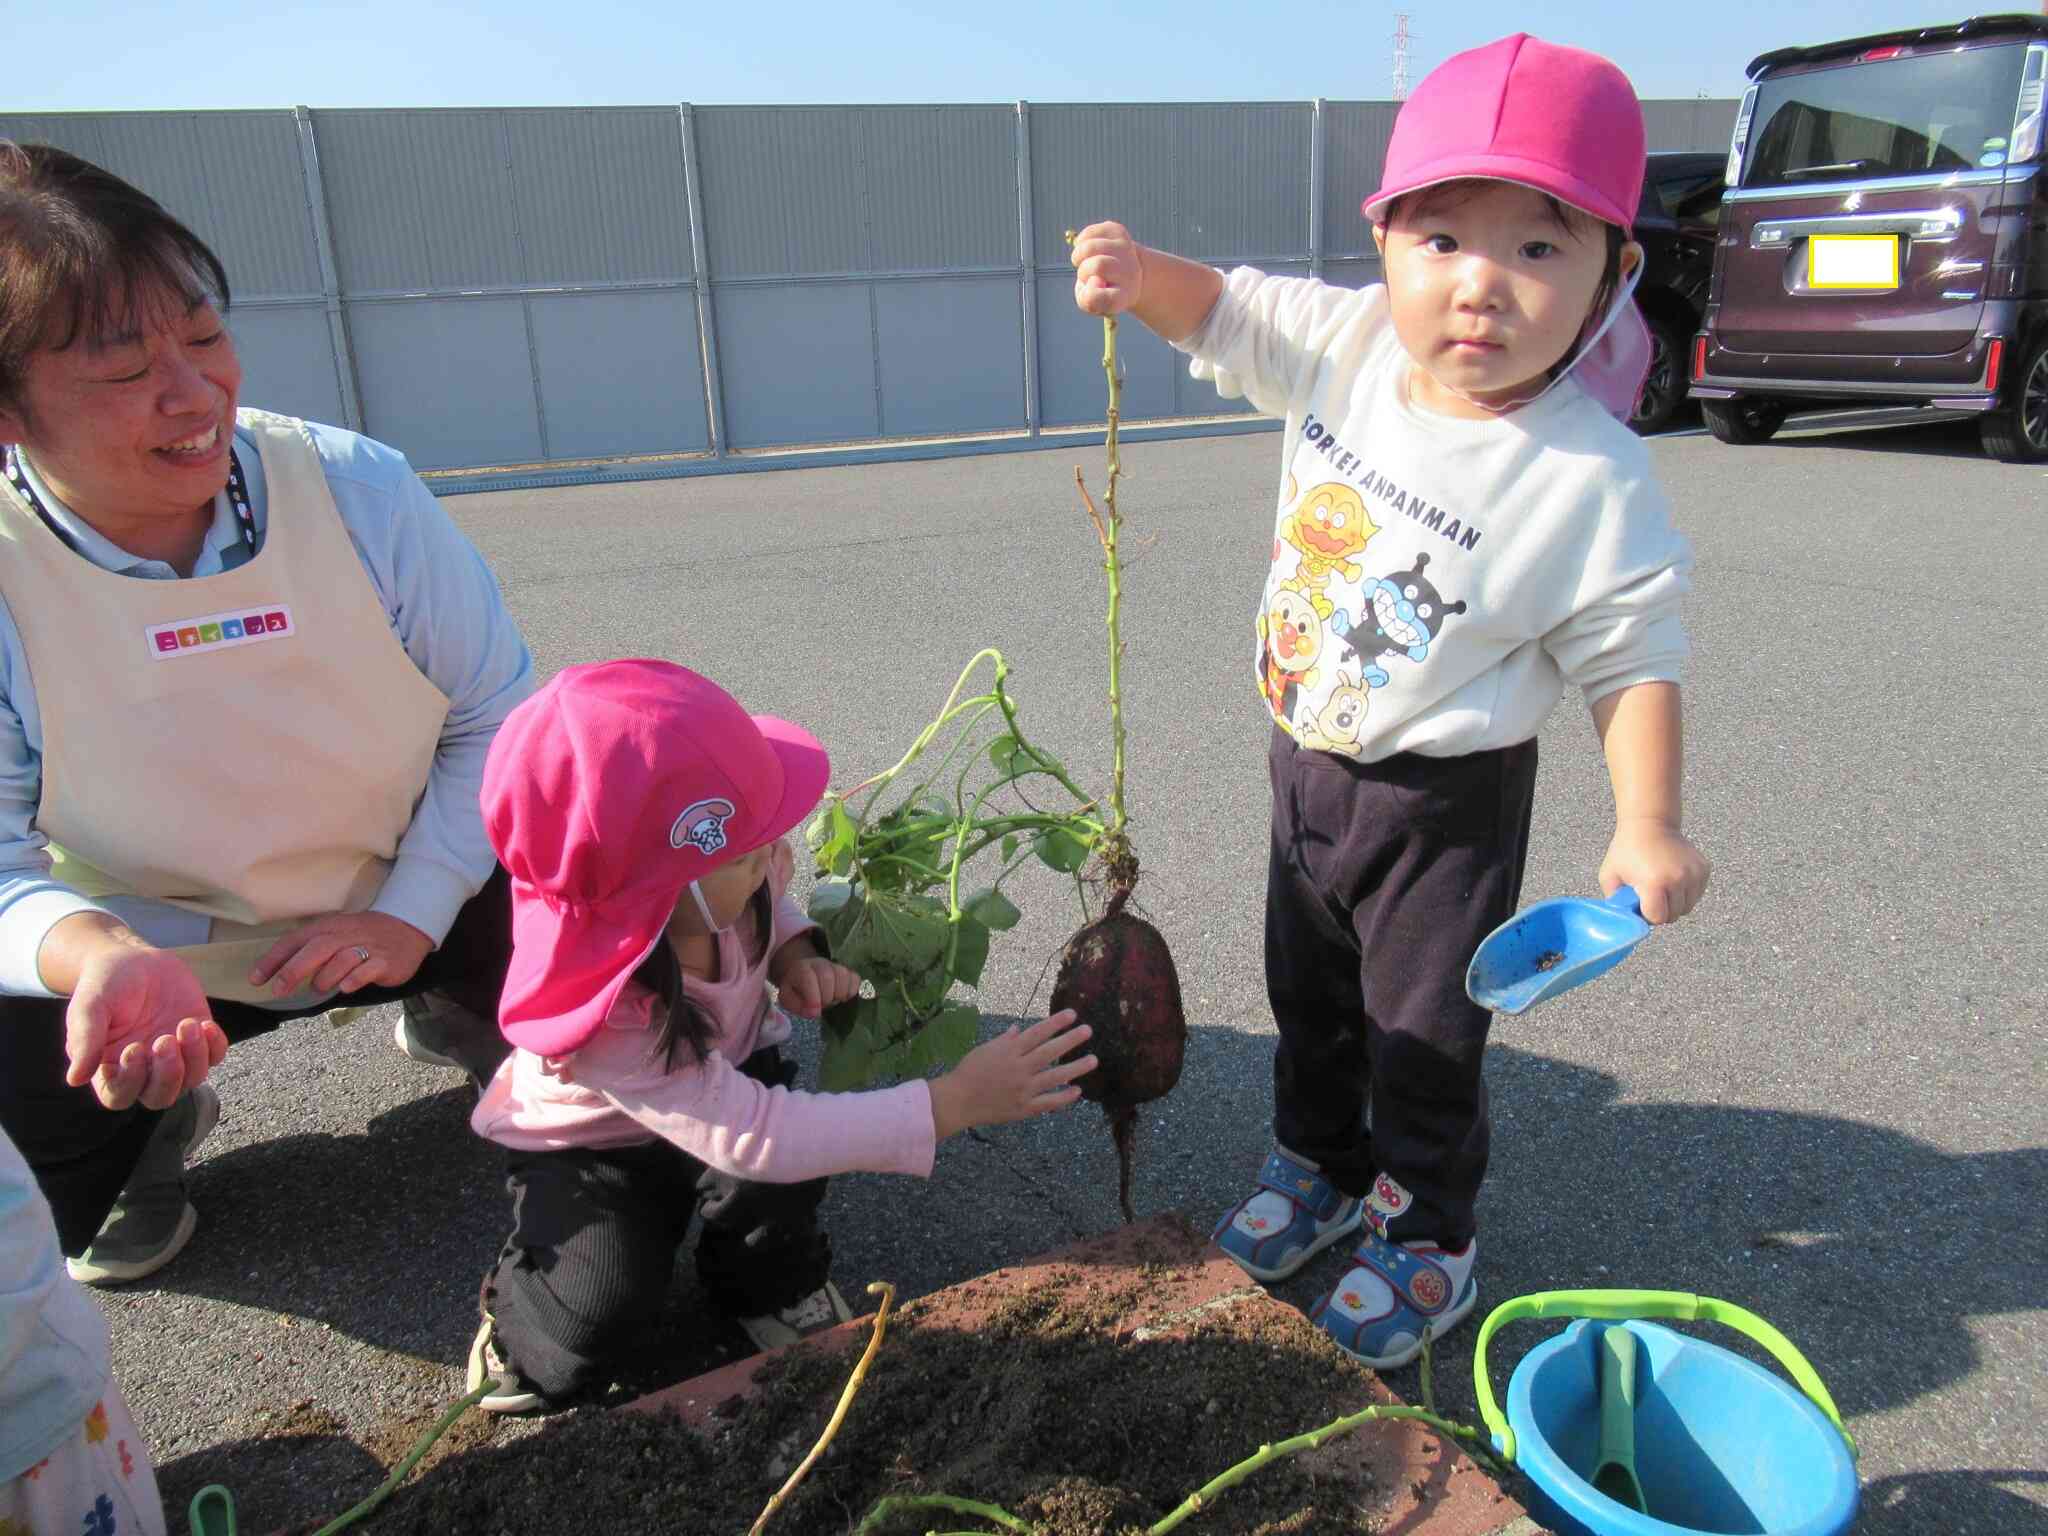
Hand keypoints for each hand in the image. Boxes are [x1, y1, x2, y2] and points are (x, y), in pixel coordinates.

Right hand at [65, 940, 228, 1110]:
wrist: (133, 959)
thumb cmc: (105, 985)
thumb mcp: (90, 1007)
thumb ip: (85, 1040)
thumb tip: (74, 1080)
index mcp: (109, 1068)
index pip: (119, 1096)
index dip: (130, 1081)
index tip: (133, 1048)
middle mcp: (143, 1069)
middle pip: (159, 1097)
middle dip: (167, 1075)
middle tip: (163, 1040)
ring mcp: (174, 1056)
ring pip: (192, 1080)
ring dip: (193, 1057)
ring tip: (186, 1023)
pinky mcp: (198, 1039)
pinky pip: (215, 1056)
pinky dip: (214, 1046)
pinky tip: (204, 1024)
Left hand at [250, 911, 433, 998]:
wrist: (407, 926)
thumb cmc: (364, 935)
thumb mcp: (336, 935)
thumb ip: (311, 951)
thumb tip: (281, 974)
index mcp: (328, 927)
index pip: (295, 941)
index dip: (273, 959)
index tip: (256, 979)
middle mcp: (346, 935)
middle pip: (316, 949)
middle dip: (294, 970)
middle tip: (278, 989)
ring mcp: (367, 947)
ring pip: (341, 960)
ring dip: (326, 977)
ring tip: (319, 989)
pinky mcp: (386, 961)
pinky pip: (367, 969)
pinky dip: (355, 979)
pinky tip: (347, 987)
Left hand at [775, 954, 861, 1017]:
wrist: (805, 976)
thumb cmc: (796, 990)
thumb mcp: (788, 998)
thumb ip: (797, 1006)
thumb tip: (814, 1012)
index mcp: (801, 968)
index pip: (808, 978)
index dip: (813, 997)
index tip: (815, 1013)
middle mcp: (819, 963)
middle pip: (828, 976)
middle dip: (826, 997)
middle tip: (822, 1006)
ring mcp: (835, 966)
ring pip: (843, 976)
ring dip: (839, 994)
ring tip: (832, 1000)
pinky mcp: (848, 971)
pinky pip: (855, 979)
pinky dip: (851, 991)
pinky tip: (842, 997)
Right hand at [928, 1010, 1095, 1140]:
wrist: (958, 1102)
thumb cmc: (969, 1072)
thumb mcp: (984, 1050)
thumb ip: (1005, 1040)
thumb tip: (1019, 1029)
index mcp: (1009, 1051)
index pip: (1037, 1033)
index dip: (1055, 1023)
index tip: (1072, 1014)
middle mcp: (1019, 1068)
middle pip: (1049, 1052)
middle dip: (1070, 1040)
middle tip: (1088, 1030)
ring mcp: (1023, 1089)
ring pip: (1054, 1077)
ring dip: (1075, 1068)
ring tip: (1093, 1060)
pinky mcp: (1024, 1108)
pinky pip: (1048, 1102)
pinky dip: (1063, 1098)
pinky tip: (1077, 1091)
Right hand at [1071, 221, 1143, 315]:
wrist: (1118, 270)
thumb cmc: (1100, 289)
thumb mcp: (1091, 302)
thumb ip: (1088, 299)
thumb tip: (1094, 279)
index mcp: (1126, 296)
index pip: (1110, 299)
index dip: (1095, 298)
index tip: (1093, 294)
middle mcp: (1131, 272)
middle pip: (1098, 266)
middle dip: (1083, 272)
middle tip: (1088, 276)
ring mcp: (1126, 249)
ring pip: (1089, 248)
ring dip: (1078, 257)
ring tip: (1086, 262)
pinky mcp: (1118, 231)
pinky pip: (1089, 233)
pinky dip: (1080, 242)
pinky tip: (1088, 251)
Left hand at [1600, 818, 1709, 924]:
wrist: (1650, 823)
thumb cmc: (1627, 850)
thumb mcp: (1610, 875)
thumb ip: (1615, 902)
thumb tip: (1624, 923)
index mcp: (1654, 883)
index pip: (1657, 918)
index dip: (1647, 915)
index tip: (1641, 903)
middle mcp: (1677, 879)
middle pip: (1673, 915)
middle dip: (1661, 910)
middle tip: (1650, 895)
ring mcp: (1693, 874)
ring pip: (1687, 907)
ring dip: (1675, 903)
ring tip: (1661, 887)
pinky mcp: (1704, 869)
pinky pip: (1696, 894)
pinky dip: (1686, 893)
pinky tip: (1673, 879)